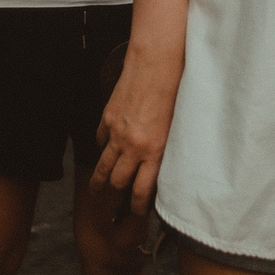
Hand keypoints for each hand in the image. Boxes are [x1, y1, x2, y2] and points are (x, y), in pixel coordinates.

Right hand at [93, 49, 180, 214]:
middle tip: (114, 206)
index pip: (142, 191)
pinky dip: (102, 148)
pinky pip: (100, 140)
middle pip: (117, 182)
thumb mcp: (177, 128)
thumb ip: (166, 150)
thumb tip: (159, 169)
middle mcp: (133, 145)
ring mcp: (117, 132)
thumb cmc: (175, 92)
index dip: (138, 207)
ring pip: (103, 166)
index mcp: (155, 150)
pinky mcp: (108, 117)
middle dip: (115, 198)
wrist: (156, 62)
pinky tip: (105, 152)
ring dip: (99, 182)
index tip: (137, 212)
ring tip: (97, 191)